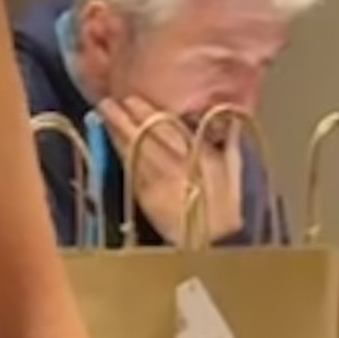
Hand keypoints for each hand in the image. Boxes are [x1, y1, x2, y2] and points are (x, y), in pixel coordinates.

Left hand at [105, 99, 248, 246]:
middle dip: (127, 117)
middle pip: (148, 134)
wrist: (216, 237)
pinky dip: (119, 151)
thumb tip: (228, 121)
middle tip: (109, 101)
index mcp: (200, 152)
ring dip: (117, 130)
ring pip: (135, 148)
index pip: (169, 126)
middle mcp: (177, 161)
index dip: (149, 112)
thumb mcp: (235, 167)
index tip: (132, 99)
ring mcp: (159, 178)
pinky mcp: (146, 195)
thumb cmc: (230, 203)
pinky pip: (130, 167)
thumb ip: (229, 142)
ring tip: (103, 113)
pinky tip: (110, 140)